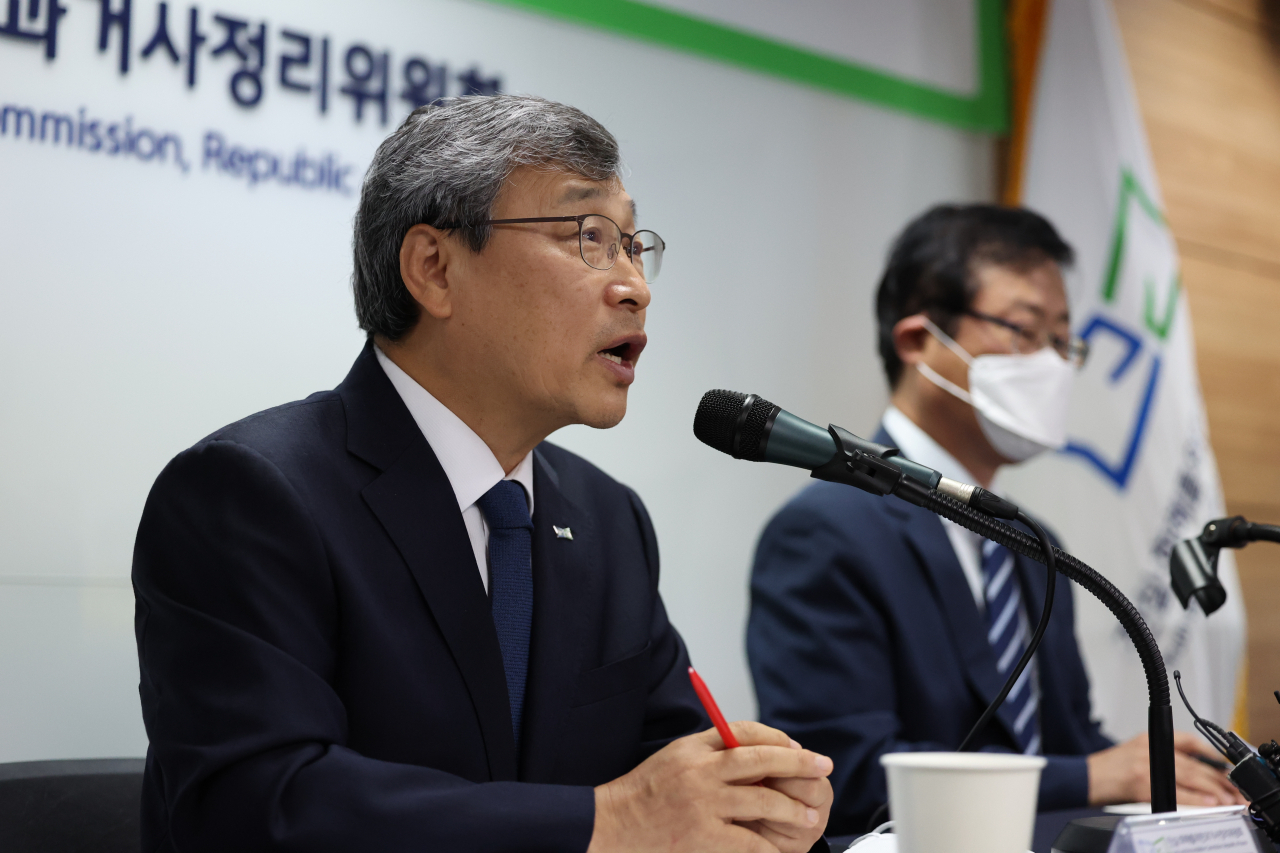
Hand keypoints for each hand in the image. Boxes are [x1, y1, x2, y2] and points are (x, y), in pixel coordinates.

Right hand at [587, 720, 833, 852]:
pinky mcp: (703, 837)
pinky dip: (770, 847)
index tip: (798, 748)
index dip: (777, 739)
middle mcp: (700, 771)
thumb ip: (711, 749)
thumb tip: (757, 749)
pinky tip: (781, 848)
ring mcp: (702, 805)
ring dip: (792, 809)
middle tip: (822, 768)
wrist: (613, 823)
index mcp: (694, 748)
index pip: (744, 732)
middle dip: (798, 763)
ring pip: (763, 801)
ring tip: (808, 815)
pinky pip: (749, 841)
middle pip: (761, 760)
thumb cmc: (645, 791)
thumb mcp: (676, 755)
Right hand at [1087, 731, 1245, 806]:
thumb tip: (1194, 772)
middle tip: (1235, 788)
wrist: (1085, 778)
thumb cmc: (1108, 769)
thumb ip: (1161, 755)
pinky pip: (1176, 791)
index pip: (1189, 740)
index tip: (1228, 764)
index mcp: (1149, 738)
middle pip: (1193, 762)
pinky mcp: (1142, 783)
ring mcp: (1146, 765)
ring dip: (1213, 789)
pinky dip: (1195, 798)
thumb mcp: (1135, 752)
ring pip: (1189, 776)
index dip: (1212, 752)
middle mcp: (1150, 748)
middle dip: (1219, 778)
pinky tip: (1208, 802)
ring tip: (1228, 799)